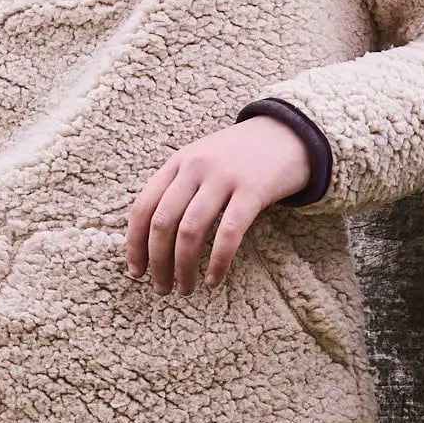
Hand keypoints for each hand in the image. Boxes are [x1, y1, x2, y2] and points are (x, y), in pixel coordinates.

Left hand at [127, 115, 312, 294]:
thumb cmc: (242, 156)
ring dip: (183, 267)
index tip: (136, 271)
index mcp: (178, 162)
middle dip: (157, 262)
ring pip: (190, 231)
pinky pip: (228, 233)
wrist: (289, 133)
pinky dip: (218, 261)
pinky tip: (214, 280)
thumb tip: (154, 236)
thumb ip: (179, 186)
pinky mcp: (253, 190)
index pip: (143, 207)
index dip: (135, 243)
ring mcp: (224, 177)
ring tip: (185, 289)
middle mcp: (195, 167)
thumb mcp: (203, 160)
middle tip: (161, 288)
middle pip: (163, 222)